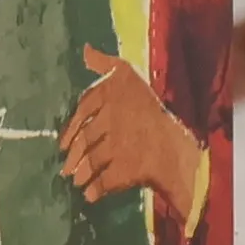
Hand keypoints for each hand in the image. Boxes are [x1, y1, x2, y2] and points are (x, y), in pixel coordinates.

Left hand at [59, 45, 201, 212]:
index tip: (63, 143)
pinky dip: (97, 189)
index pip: (83, 108)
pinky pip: (106, 180)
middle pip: (86, 137)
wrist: (181, 140)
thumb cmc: (152, 105)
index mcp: (111, 94)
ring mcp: (119, 145)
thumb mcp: (129, 75)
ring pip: (93, 159)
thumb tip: (84, 49)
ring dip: (83, 172)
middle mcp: (112, 118)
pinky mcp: (128, 168)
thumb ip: (104, 63)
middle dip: (75, 155)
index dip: (71, 127)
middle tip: (66, 168)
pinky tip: (91, 195)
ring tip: (77, 181)